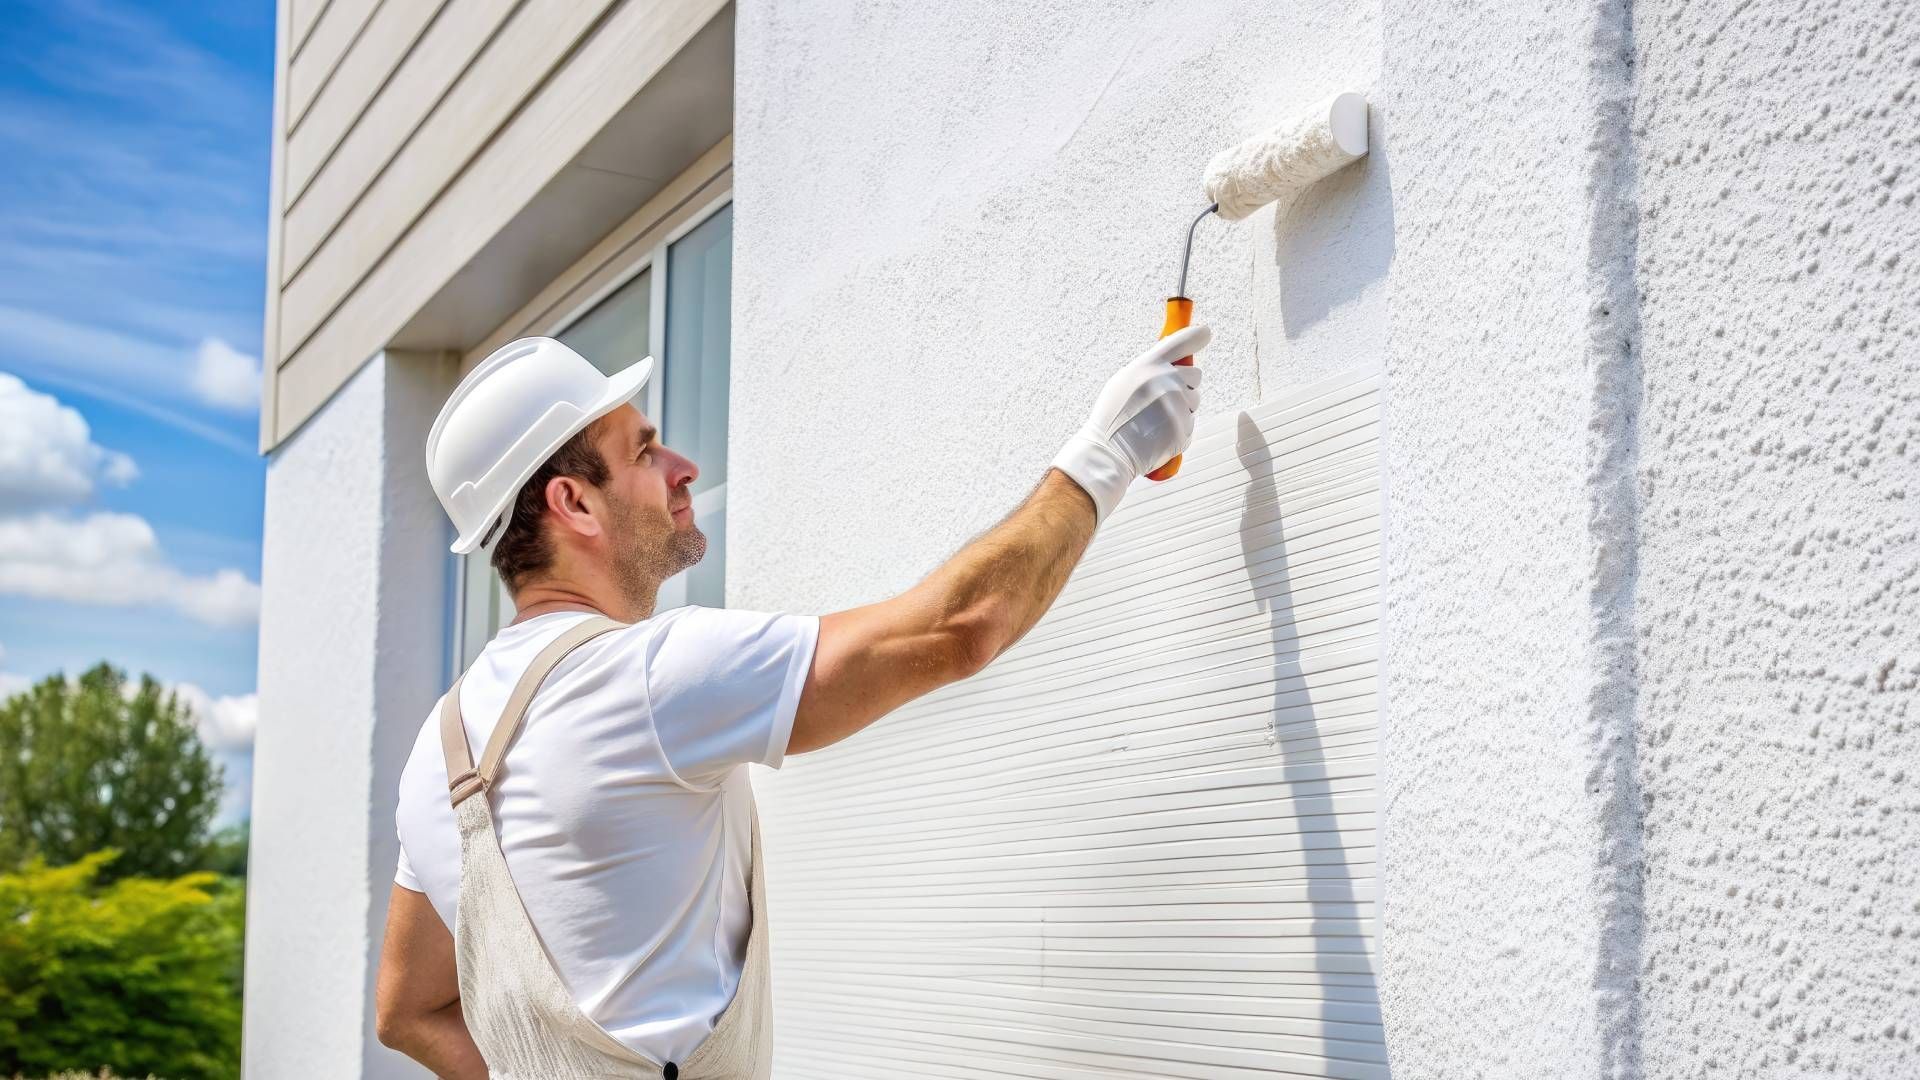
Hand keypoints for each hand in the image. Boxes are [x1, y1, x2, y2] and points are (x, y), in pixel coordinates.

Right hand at [1050, 324, 1208, 525]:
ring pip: (1195, 400)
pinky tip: (1158, 434)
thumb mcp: (1123, 382)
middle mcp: (1166, 381)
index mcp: (1149, 366)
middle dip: (1185, 385)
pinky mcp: (1183, 428)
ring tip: (1156, 420)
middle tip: (1163, 400)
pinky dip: (1179, 430)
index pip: (1181, 341)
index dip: (1196, 335)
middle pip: (1195, 375)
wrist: (1109, 452)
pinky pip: (1191, 424)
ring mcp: (1177, 405)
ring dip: (1183, 408)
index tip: (1206, 332)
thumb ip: (1148, 369)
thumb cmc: (1112, 419)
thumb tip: (1171, 361)